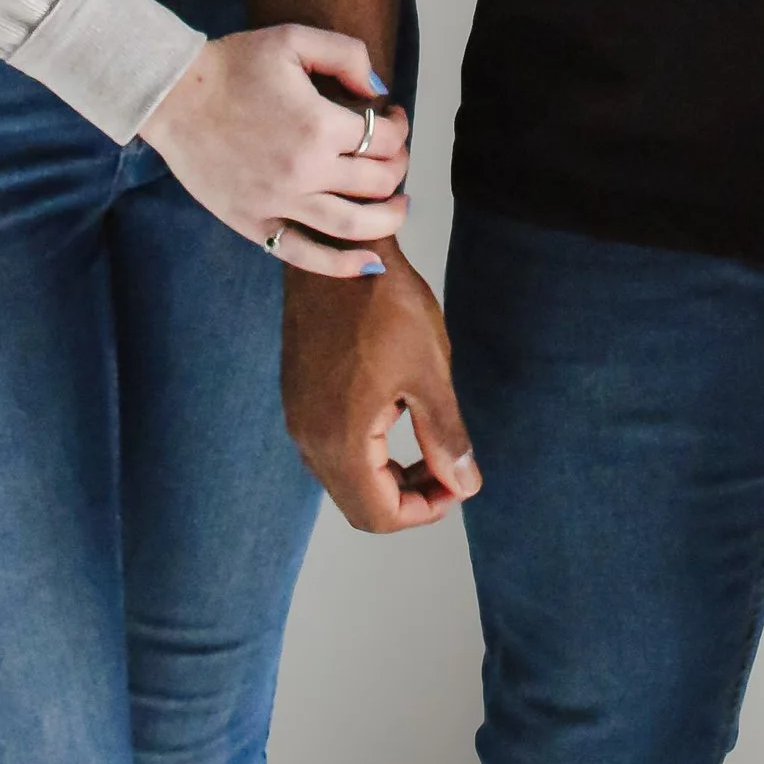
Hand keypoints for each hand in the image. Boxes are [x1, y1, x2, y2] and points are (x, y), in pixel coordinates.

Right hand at [140, 26, 409, 274]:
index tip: (392, 116)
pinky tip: (369, 264)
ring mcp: (279, 203)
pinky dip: (342, 265)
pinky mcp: (255, 224)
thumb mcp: (293, 39)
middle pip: (377, 182)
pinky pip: (305, 254)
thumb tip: (379, 89)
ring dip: (388, 219)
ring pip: (354, 225)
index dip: (399, 126)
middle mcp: (305, 171)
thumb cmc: (233, 65)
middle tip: (393, 153)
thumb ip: (347, 55)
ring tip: (399, 208)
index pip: (385, 138)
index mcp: (319, 124)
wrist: (174, 96)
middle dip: (397, 165)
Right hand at [282, 244, 480, 528]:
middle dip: (408, 497)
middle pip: (359, 503)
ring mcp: (298, 416)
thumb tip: (465, 486)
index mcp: (340, 440)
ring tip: (428, 443)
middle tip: (448, 469)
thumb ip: (445, 437)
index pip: (380, 514)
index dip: (425, 511)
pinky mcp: (298, 395)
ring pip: (344, 477)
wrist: (338, 249)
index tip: (457, 483)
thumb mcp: (429, 372)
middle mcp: (309, 438)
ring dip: (387, 476)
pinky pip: (330, 447)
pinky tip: (395, 413)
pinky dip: (366, 452)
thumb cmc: (385, 304)